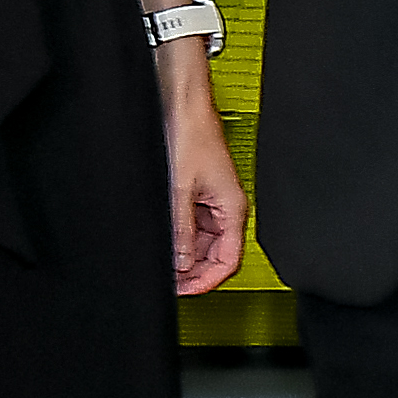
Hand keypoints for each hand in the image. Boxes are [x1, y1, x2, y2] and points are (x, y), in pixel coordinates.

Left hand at [162, 67, 245, 295]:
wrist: (182, 105)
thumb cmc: (191, 135)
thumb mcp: (179, 190)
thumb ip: (181, 230)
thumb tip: (180, 263)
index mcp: (233, 209)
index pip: (228, 261)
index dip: (206, 281)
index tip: (183, 292)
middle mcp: (226, 208)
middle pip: (217, 256)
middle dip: (194, 272)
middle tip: (169, 283)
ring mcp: (212, 202)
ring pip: (204, 243)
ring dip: (186, 256)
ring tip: (164, 266)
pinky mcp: (199, 193)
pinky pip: (193, 226)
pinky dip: (180, 238)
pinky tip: (164, 242)